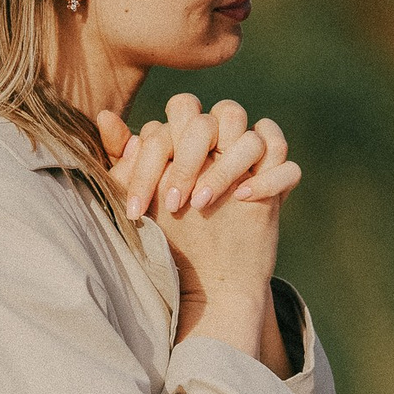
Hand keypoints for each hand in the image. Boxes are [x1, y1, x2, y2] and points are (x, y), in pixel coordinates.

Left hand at [94, 95, 298, 372]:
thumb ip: (124, 161)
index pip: (177, 117)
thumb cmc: (170, 234)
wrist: (210, 279)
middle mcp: (227, 141)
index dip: (153, 160)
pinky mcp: (279, 186)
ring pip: (256, 137)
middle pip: (222, 114)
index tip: (138, 210)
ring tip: (201, 205)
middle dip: (192, 157)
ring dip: (226, 168)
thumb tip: (104, 117)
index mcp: (192, 134)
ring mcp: (256, 162)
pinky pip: (289, 167)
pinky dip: (269, 180)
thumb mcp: (142, 200)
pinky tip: (243, 200)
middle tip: (174, 203)